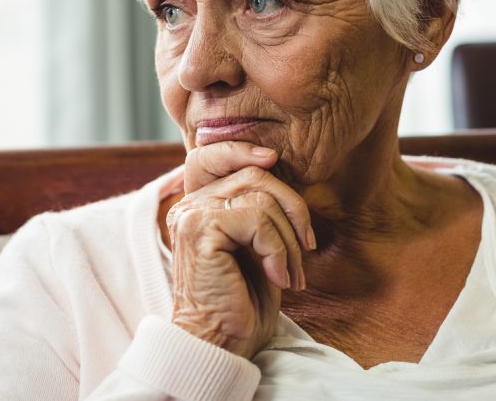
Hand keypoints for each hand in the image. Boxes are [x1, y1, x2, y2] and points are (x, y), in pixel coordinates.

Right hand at [166, 141, 314, 358]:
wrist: (221, 346)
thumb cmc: (243, 301)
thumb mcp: (257, 246)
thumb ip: (259, 209)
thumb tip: (277, 169)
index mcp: (199, 204)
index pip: (221, 156)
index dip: (245, 150)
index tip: (273, 160)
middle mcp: (189, 204)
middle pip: (255, 176)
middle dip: (294, 209)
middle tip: (306, 249)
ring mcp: (191, 214)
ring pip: (262, 198)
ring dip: (290, 239)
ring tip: (292, 273)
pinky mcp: (199, 230)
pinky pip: (258, 220)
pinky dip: (279, 250)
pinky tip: (279, 279)